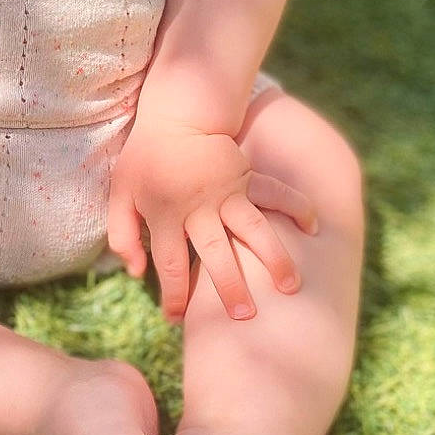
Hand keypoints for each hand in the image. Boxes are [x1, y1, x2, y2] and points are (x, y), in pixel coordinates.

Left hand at [106, 114, 316, 321]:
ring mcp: (227, 192)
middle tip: (244, 316)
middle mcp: (199, 208)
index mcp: (165, 214)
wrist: (176, 115)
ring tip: (290, 287)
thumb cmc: (146, 160)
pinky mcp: (247, 177)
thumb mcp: (120, 194)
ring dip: (273, 258)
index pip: (170, 265)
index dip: (173, 296)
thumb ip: (122, 235)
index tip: (176, 319)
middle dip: (230, 287)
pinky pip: (276, 192)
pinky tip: (314, 226)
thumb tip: (136, 273)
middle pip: (215, 254)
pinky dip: (297, 206)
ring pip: (254, 229)